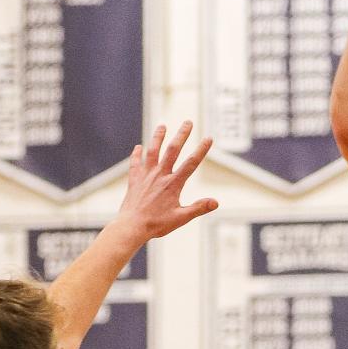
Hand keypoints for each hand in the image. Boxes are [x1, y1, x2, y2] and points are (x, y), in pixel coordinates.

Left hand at [114, 123, 218, 243]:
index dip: (201, 150)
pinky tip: (139, 147)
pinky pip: (136, 163)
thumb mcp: (181, 218)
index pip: (191, 163)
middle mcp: (160, 175)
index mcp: (173, 184)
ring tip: (162, 126)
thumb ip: (198, 208)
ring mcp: (146, 175)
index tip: (208, 138)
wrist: (132, 226)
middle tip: (188, 122)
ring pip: (153, 151)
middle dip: (182, 135)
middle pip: (172, 150)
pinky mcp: (135, 179)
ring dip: (158, 137)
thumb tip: (216, 202)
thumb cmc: (156, 224)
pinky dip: (137, 154)